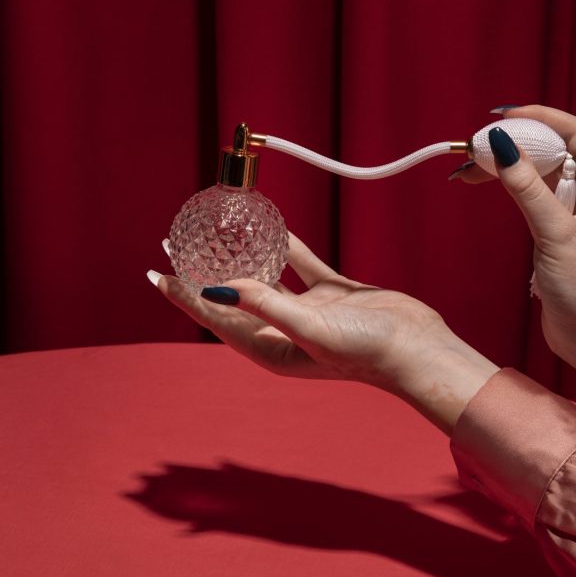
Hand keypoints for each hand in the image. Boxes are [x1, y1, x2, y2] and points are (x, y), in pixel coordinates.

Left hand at [148, 233, 497, 433]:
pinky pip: (300, 265)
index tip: (157, 272)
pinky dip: (286, 246)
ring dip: (241, 255)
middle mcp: (283, 331)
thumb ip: (265, 305)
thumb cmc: (366, 351)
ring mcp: (308, 312)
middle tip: (174, 244)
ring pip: (265, 277)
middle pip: (231, 295)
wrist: (417, 349)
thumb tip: (219, 286)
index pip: (215, 315)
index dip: (184, 294)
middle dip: (202, 271)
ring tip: (217, 232)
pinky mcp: (332, 296)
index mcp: (269, 348)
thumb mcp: (310, 328)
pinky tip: (272, 226)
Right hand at [461, 105, 575, 425]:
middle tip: (476, 146)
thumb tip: (504, 147)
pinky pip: (528, 189)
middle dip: (513, 141)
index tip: (505, 116)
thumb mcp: (555, 234)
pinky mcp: (553, 223)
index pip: (575, 132)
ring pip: (535, 168)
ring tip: (470, 167)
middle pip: (551, 146)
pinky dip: (505, 183)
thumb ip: (528, 189)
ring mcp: (571, 207)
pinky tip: (482, 182)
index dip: (541, 117)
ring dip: (504, 163)